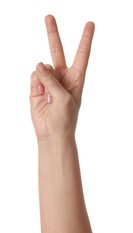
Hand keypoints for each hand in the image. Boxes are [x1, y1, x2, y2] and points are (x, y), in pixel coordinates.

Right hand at [29, 15, 94, 141]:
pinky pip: (33, 75)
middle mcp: (62, 77)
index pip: (82, 55)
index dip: (85, 39)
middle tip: (48, 17)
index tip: (90, 24)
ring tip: (47, 96)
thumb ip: (52, 80)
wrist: (52, 134)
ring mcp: (48, 81)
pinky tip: (39, 94)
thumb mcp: (64, 98)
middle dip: (53, 34)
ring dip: (43, 78)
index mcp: (76, 79)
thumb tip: (38, 64)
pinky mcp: (36, 87)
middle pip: (58, 51)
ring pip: (42, 66)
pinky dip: (35, 83)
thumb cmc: (65, 119)